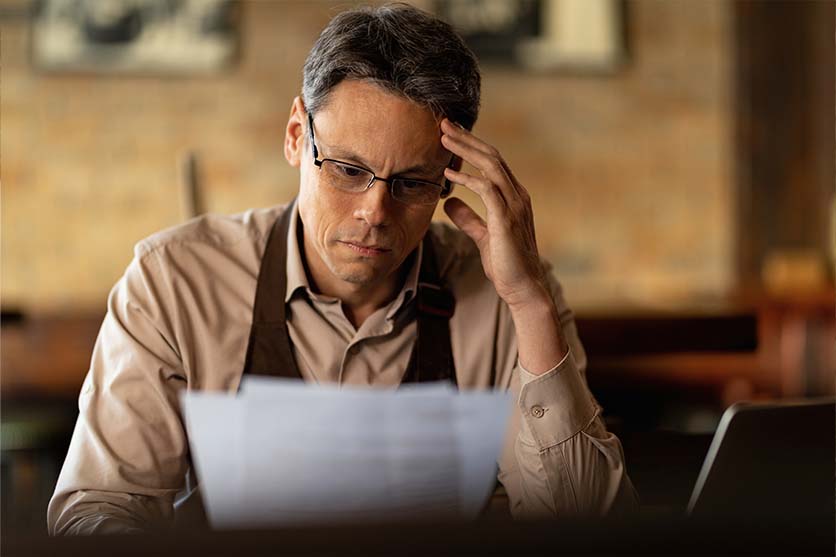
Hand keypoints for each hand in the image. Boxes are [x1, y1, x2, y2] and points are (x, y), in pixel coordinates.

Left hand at [440, 119, 567, 373]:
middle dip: (467, 138)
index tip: (450, 135)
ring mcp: (515, 206)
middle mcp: (517, 196)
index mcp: (513, 197)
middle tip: (443, 124)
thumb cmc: (506, 264)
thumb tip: (449, 201)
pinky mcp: (506, 220)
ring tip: (443, 139)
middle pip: (492, 156)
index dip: (471, 146)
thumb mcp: (482, 236)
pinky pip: (487, 189)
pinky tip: (449, 174)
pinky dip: (468, 178)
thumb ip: (468, 217)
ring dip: (466, 150)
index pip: (492, 162)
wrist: (523, 289)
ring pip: (491, 166)